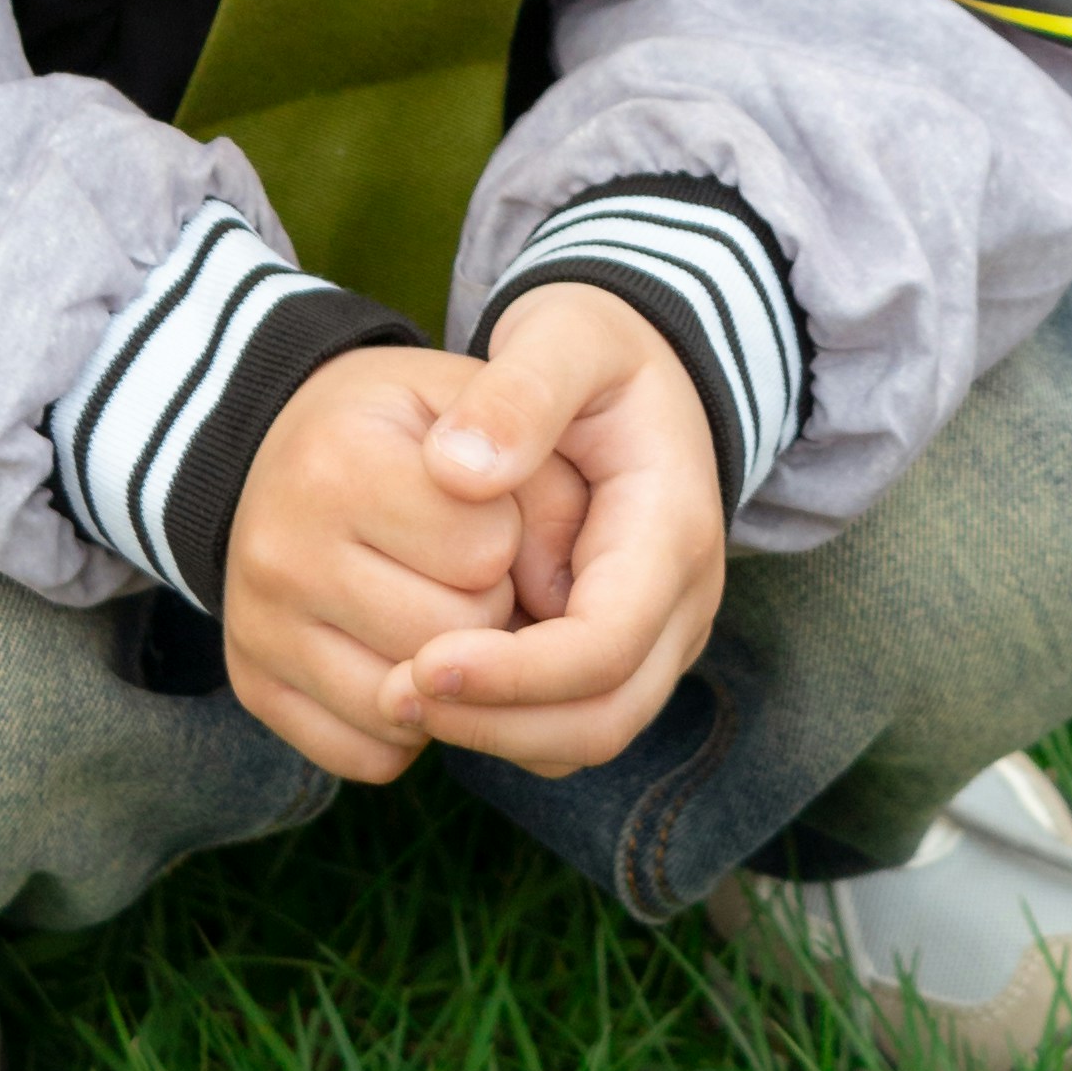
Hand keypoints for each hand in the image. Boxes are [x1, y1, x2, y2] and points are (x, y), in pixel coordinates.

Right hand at [220, 341, 524, 784]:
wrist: (287, 452)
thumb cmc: (406, 432)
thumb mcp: (479, 411)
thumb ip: (541, 479)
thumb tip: (560, 598)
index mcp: (338, 461)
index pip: (484, 551)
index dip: (508, 538)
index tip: (482, 508)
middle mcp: (280, 548)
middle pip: (450, 637)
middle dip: (487, 610)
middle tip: (465, 569)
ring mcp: (256, 626)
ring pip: (413, 712)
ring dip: (453, 678)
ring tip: (437, 610)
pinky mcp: (252, 686)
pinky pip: (371, 756)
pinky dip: (409, 730)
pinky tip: (402, 661)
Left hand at [379, 283, 725, 775]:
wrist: (638, 365)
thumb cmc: (596, 346)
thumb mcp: (565, 335)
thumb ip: (520, 392)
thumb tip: (458, 473)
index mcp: (672, 531)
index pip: (605, 646)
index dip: (517, 674)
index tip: (423, 662)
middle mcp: (679, 603)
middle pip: (602, 716)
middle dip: (497, 724)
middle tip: (392, 692)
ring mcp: (654, 636)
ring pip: (582, 735)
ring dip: (492, 733)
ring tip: (394, 691)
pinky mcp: (615, 651)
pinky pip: (563, 722)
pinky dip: (499, 722)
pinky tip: (427, 682)